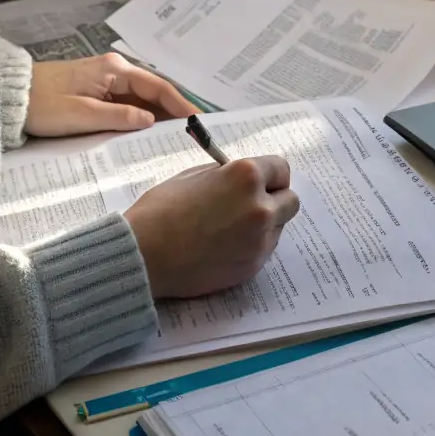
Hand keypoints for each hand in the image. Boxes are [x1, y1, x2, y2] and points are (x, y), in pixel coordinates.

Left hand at [25, 53, 193, 136]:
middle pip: (153, 92)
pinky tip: (148, 133)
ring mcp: (105, 80)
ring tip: (177, 136)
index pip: (158, 87)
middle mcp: (114, 70)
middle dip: (174, 112)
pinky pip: (126, 104)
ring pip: (141, 99)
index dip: (181, 104)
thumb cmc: (43, 104)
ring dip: (158, 117)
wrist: (12, 98)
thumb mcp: (83, 115)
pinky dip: (140, 117)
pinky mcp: (96, 91)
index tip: (199, 120)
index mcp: (114, 70)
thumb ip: (120, 117)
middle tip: (194, 132)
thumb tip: (150, 121)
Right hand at [126, 156, 299, 299]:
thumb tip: (244, 177)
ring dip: (264, 224)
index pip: (281, 169)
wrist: (144, 254)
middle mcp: (260, 207)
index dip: (269, 174)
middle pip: (290, 201)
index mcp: (246, 176)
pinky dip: (252, 245)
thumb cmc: (161, 209)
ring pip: (278, 227)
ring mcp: (259, 240)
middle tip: (249, 204)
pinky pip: (264, 249)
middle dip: (274, 200)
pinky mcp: (252, 267)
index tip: (259, 181)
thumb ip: (226, 175)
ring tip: (230, 227)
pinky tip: (225, 245)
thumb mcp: (194, 175)